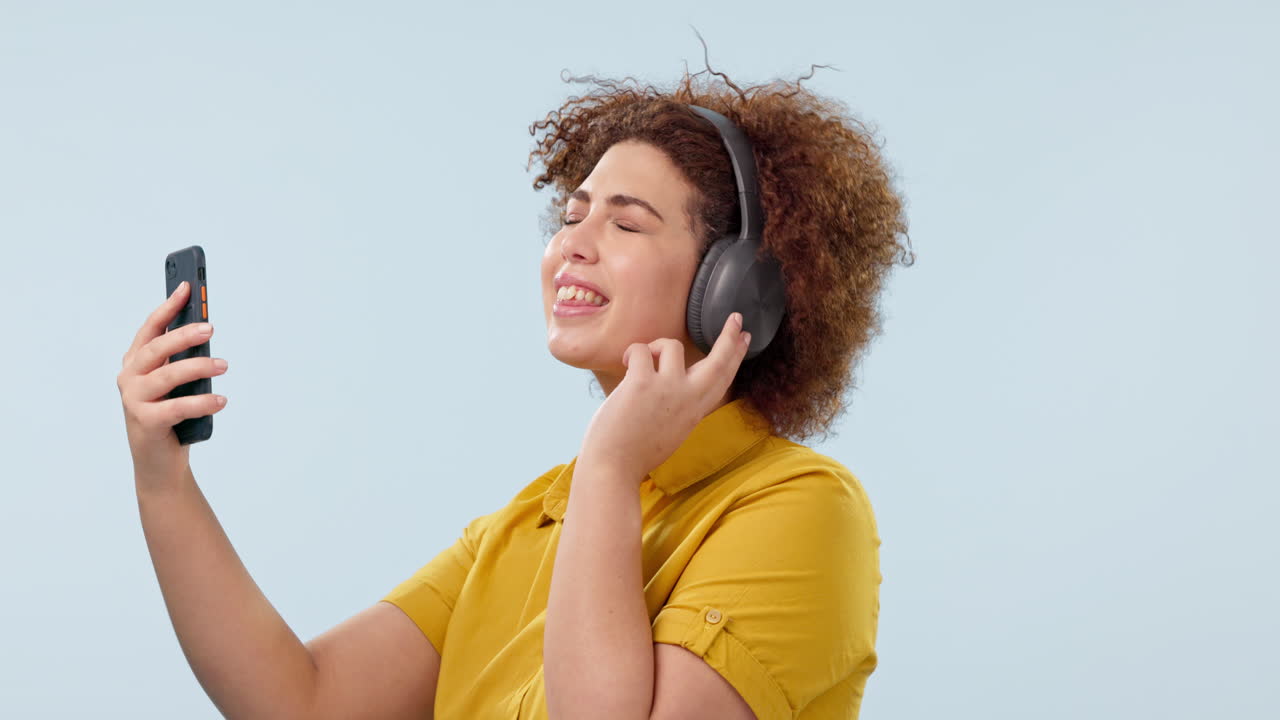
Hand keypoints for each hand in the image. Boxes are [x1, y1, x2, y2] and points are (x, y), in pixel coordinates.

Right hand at [117, 281, 229, 491]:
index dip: (168, 307)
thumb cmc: (170, 416)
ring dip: (199, 367)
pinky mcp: (146, 422)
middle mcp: (130, 378)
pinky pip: (177, 407)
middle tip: (211, 328)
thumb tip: (205, 330)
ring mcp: (134, 400)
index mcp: (136, 363)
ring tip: (224, 364)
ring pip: (168, 376)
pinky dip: (201, 402)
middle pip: (157, 349)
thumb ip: (182, 360)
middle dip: (184, 334)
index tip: (187, 288)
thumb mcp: (176, 384)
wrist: (158, 463)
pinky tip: (220, 400)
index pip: (150, 329)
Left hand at [577, 312, 751, 480]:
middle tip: (735, 317)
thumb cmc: (633, 450)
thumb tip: (670, 373)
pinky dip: (631, 352)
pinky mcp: (642, 384)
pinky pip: (641, 350)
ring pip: (671, 345)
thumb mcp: (670, 428)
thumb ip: (678, 403)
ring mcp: (667, 390)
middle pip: (718, 361)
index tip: (745, 338)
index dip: (735, 356)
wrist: (612, 469)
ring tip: (640, 362)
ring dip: (655, 346)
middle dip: (728, 337)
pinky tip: (625, 364)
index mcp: (695, 411)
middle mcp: (687, 399)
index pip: (723, 379)